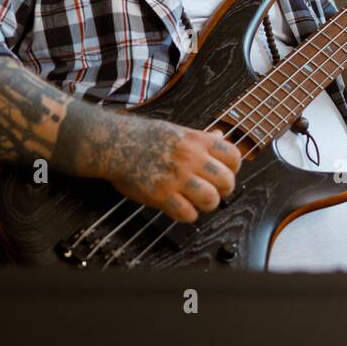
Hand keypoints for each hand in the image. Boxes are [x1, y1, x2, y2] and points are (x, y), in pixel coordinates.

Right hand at [102, 118, 242, 224]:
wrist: (112, 143)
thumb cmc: (144, 136)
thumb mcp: (178, 130)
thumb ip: (201, 138)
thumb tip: (220, 137)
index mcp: (197, 140)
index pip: (234, 156)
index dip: (233, 169)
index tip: (223, 173)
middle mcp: (190, 157)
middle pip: (227, 181)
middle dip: (224, 190)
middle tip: (213, 191)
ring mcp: (176, 176)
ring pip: (211, 199)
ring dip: (207, 205)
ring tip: (197, 201)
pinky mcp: (160, 194)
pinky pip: (187, 214)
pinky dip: (187, 215)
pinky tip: (180, 208)